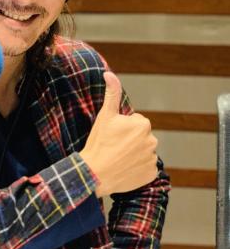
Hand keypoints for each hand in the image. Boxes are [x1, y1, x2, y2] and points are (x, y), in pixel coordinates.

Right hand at [80, 71, 157, 196]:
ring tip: (118, 158)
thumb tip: (109, 73)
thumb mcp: (105, 115)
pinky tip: (125, 168)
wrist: (96, 173)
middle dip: (130, 140)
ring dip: (134, 153)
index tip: (112, 134)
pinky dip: (137, 168)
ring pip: (143, 151)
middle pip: (140, 137)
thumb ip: (112, 93)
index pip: (135, 122)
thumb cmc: (100, 142)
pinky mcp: (151, 174)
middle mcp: (152, 140)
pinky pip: (146, 167)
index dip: (122, 127)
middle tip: (114, 146)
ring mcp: (152, 159)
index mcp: (143, 124)